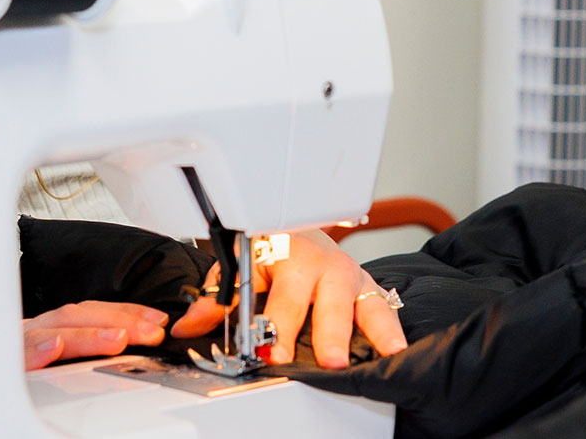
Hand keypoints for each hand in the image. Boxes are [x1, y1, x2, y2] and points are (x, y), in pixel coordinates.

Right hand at [23, 301, 167, 369]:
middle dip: (118, 321)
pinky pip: (16, 358)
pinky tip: (53, 349)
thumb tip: (129, 343)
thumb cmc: (17, 365)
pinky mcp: (1, 364)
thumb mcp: (55, 354)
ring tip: (119, 339)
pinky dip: (35, 352)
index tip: (158, 321)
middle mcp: (35, 331)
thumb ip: (84, 347)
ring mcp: (17, 346)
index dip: (127, 312)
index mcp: (50, 327)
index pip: (92, 311)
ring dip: (86, 335)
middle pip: (77, 317)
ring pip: (51, 333)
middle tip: (150, 332)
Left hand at [169, 230, 408, 368]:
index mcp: (290, 255)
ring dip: (375, 331)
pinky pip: (385, 308)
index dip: (278, 327)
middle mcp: (326, 265)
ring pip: (367, 303)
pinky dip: (393, 330)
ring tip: (384, 355)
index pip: (283, 299)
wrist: (298, 225)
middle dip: (329, 333)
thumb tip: (187, 327)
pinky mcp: (369, 287)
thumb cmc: (270, 248)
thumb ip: (216, 299)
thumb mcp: (239, 267)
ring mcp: (352, 276)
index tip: (274, 351)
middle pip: (330, 303)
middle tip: (331, 361)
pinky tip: (398, 351)